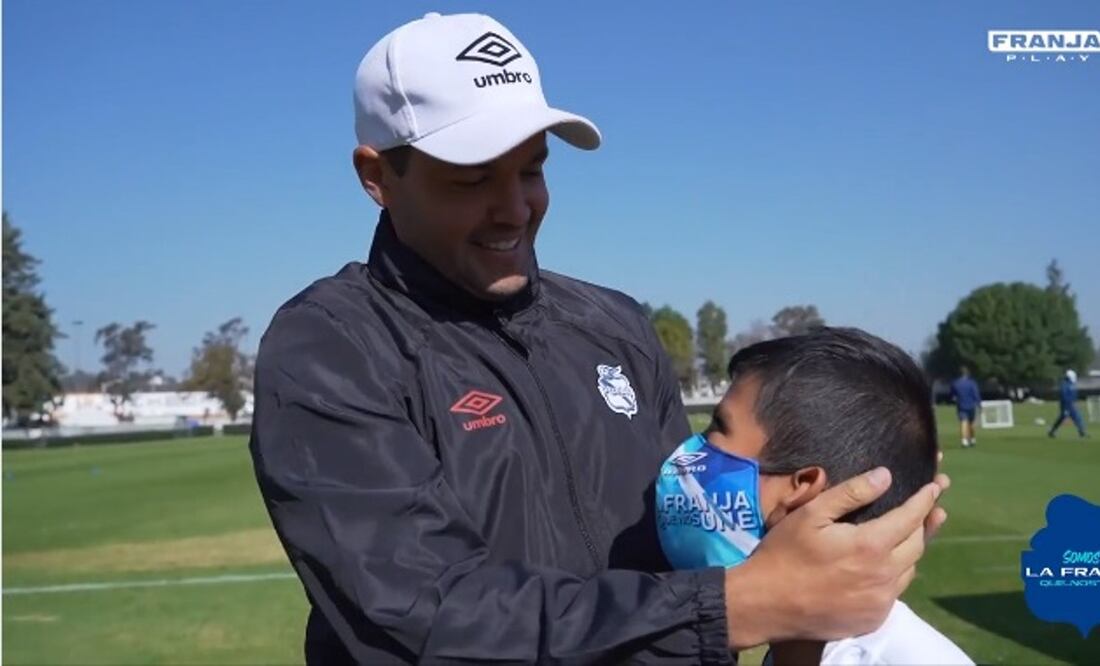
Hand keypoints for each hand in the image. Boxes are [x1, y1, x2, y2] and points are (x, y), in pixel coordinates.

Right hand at [723, 467, 945, 648]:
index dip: (925, 498)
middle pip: (918, 544)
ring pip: (909, 570)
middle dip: (927, 522)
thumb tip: (886, 476)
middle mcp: (883, 576)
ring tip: (912, 533)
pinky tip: (886, 566)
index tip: (936, 485)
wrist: (765, 604)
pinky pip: (894, 592)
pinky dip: (896, 574)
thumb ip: (850, 494)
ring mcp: (880, 602)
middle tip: (934, 505)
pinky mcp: (872, 619)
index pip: (911, 517)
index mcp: (870, 546)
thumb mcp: (811, 514)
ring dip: (912, 549)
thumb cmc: (784, 553)